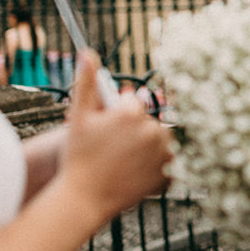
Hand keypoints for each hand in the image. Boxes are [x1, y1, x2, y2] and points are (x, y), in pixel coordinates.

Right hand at [57, 51, 172, 222]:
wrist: (84, 199)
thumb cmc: (79, 157)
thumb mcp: (79, 118)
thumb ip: (86, 83)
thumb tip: (88, 51)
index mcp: (131, 113)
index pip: (133, 105)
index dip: (118, 118)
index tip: (107, 135)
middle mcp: (151, 130)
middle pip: (148, 121)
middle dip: (135, 131)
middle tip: (115, 151)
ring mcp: (163, 152)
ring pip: (159, 138)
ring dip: (149, 146)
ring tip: (126, 162)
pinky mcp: (170, 171)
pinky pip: (170, 159)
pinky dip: (159, 164)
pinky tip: (139, 172)